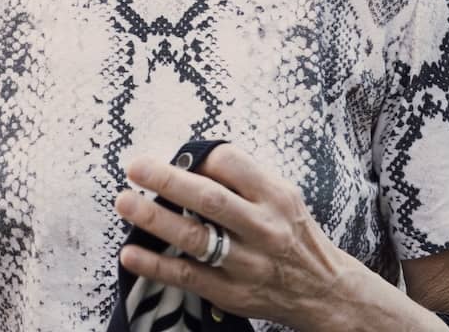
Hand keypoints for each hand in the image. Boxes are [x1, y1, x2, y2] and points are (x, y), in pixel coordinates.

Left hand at [114, 145, 371, 330]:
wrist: (324, 290)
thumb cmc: (292, 233)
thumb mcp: (282, 197)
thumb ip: (244, 180)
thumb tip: (192, 162)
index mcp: (275, 196)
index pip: (232, 163)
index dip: (201, 156)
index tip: (179, 156)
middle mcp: (262, 227)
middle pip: (209, 199)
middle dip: (168, 181)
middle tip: (135, 167)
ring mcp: (246, 263)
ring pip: (195, 238)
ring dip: (154, 220)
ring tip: (124, 203)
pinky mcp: (232, 292)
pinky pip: (187, 276)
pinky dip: (156, 265)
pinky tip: (130, 253)